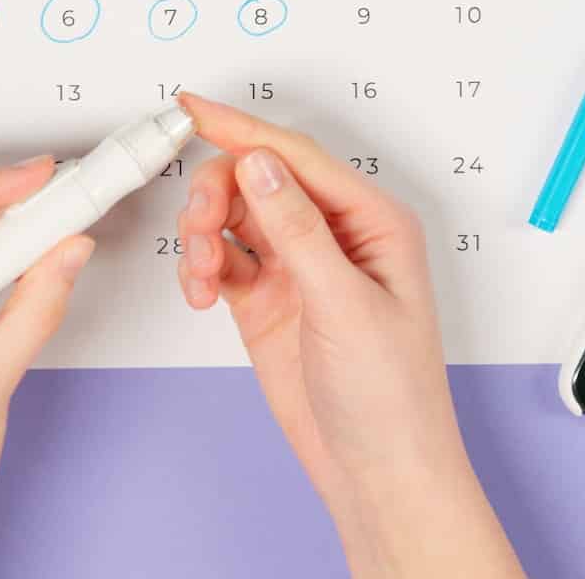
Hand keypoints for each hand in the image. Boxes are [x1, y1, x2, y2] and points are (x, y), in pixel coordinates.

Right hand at [175, 94, 521, 577]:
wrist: (377, 473)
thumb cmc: (392, 398)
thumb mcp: (345, 305)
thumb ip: (297, 229)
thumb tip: (260, 162)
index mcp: (372, 222)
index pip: (297, 156)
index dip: (242, 129)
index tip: (192, 110)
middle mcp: (335, 236)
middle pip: (257, 178)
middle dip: (216, 193)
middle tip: (198, 229)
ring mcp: (299, 267)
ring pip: (234, 216)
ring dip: (203, 233)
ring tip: (199, 273)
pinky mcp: (269, 300)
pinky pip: (221, 260)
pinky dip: (201, 269)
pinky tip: (201, 293)